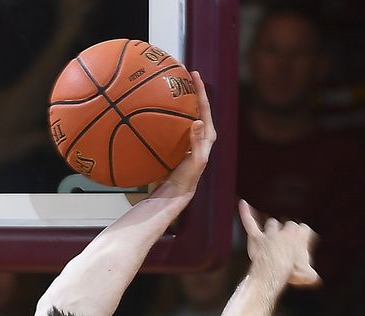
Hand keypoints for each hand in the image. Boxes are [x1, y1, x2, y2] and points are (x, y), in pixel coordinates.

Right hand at [154, 72, 215, 197]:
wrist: (175, 192)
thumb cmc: (188, 178)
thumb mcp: (196, 160)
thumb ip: (198, 142)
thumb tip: (199, 120)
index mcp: (207, 135)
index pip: (205, 107)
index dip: (200, 90)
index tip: (194, 74)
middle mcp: (199, 133)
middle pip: (196, 106)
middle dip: (191, 90)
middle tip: (181, 74)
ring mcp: (187, 137)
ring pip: (184, 113)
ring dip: (179, 100)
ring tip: (169, 86)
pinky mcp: (177, 142)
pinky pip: (173, 122)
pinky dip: (167, 113)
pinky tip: (157, 107)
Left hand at [239, 200, 321, 288]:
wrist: (275, 271)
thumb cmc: (293, 273)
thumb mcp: (308, 275)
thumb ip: (311, 275)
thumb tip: (314, 278)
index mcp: (301, 236)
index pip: (304, 229)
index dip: (302, 237)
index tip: (301, 245)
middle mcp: (287, 231)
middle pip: (289, 224)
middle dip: (287, 233)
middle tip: (285, 246)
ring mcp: (271, 233)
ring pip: (272, 223)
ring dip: (272, 228)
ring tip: (272, 238)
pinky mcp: (256, 238)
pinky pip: (250, 222)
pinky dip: (245, 213)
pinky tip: (242, 203)